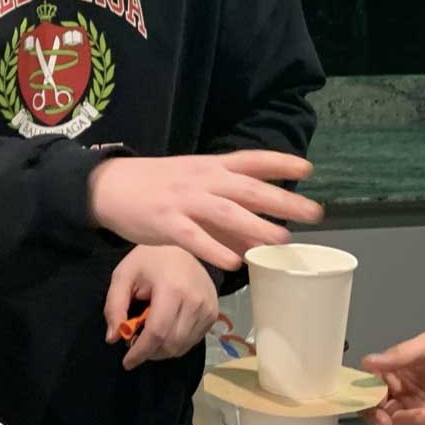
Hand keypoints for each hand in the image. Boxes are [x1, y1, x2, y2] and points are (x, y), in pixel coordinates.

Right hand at [88, 151, 322, 270]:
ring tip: (281, 239)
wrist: (110, 185)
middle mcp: (202, 180)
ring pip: (225, 212)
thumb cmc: (158, 186)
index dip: (280, 163)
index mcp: (211, 167)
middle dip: (282, 200)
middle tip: (313, 213)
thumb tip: (262, 239)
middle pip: (247, 188)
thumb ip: (229, 216)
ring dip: (255, 226)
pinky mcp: (165, 222)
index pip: (251, 160)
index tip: (308, 169)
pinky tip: (234, 263)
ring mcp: (184, 200)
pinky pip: (193, 238)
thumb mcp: (195, 190)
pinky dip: (214, 249)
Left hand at [103, 245, 219, 369]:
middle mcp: (195, 301)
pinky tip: (166, 329)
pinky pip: (193, 340)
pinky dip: (177, 342)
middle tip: (136, 343)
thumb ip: (114, 306)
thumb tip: (113, 338)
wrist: (182, 243)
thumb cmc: (149, 258)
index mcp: (172, 289)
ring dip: (163, 349)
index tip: (127, 362)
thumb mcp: (123, 275)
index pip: (157, 333)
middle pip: (171, 344)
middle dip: (150, 352)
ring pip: (183, 346)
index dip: (140, 352)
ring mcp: (208, 308)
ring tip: (149, 334)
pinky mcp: (214, 313)